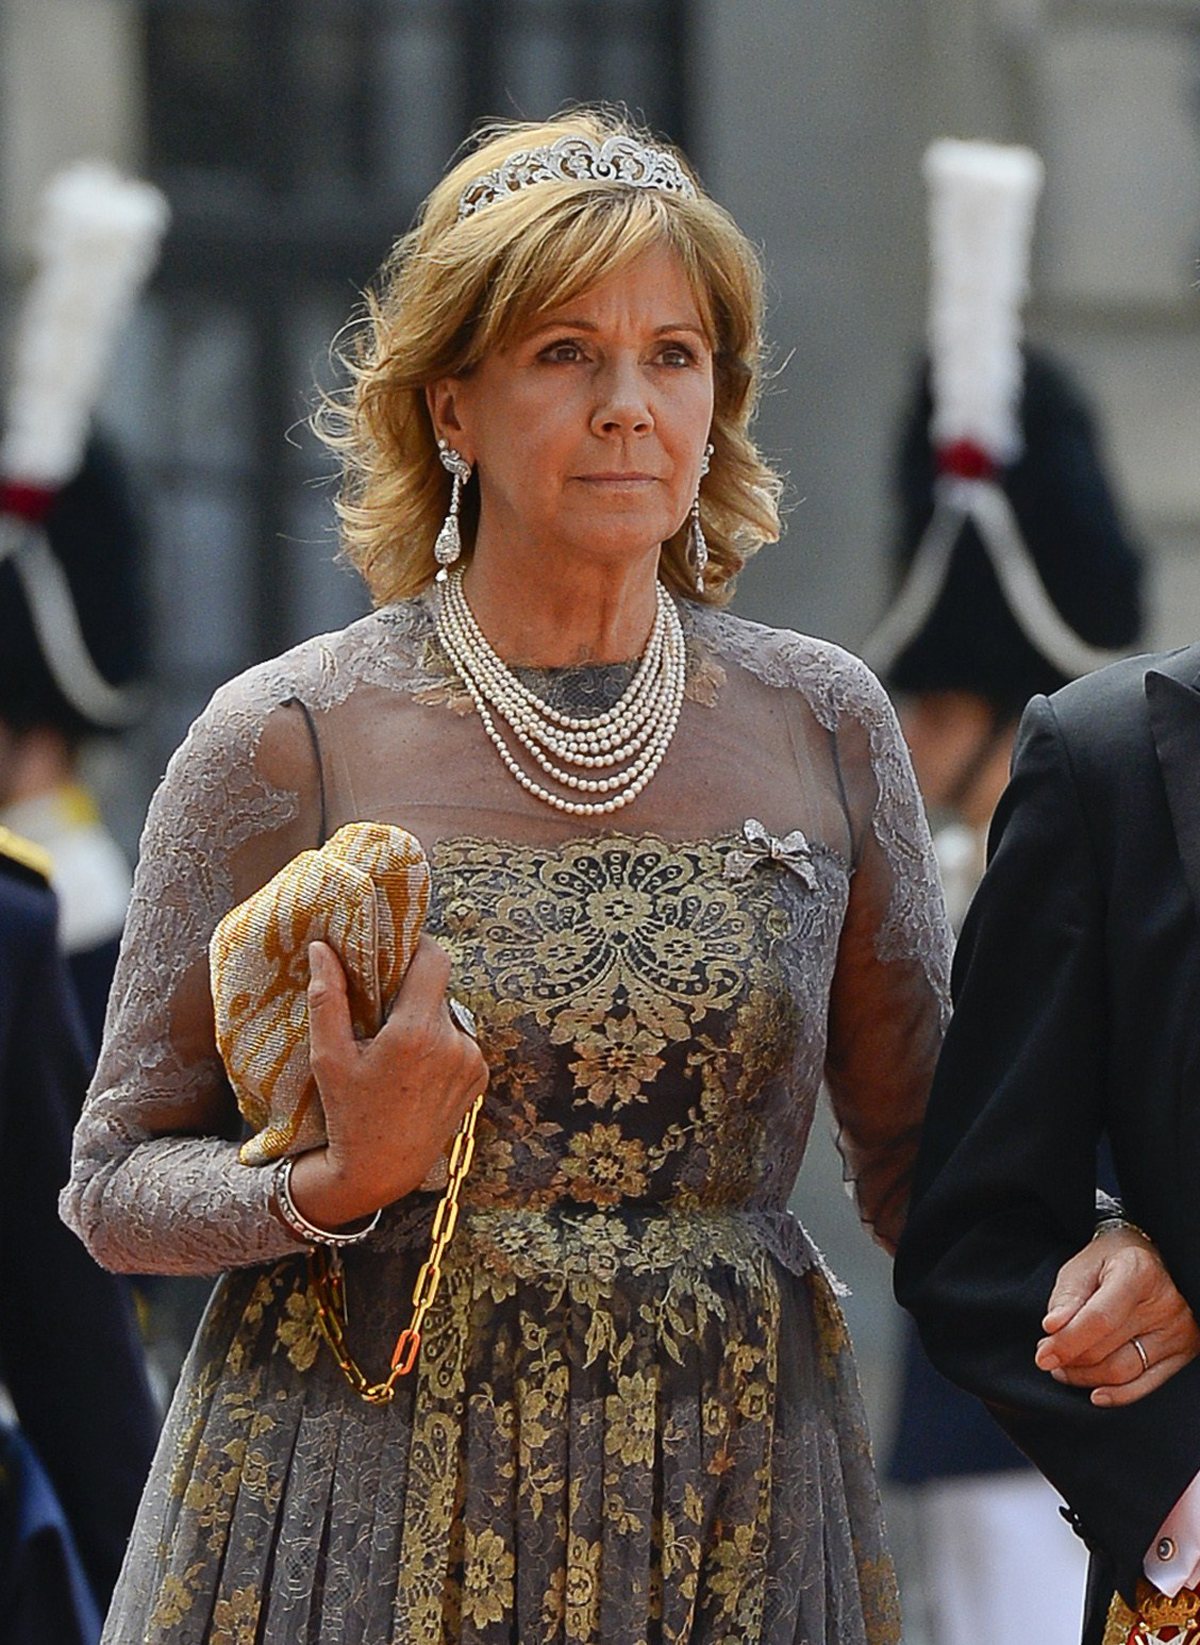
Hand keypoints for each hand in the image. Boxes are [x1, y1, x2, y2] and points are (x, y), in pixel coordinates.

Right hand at [287, 936, 487, 1229]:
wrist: (382, 1170)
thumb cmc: (348, 1114)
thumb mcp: (329, 1058)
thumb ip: (328, 998)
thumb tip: (323, 948)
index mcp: (416, 1033)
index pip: (434, 960)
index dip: (417, 945)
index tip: (397, 946)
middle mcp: (454, 1043)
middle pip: (438, 988)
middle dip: (412, 988)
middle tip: (383, 1002)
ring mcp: (472, 1062)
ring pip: (447, 1015)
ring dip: (425, 1018)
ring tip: (395, 1044)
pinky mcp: (480, 1077)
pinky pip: (459, 1041)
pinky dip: (439, 1043)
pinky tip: (414, 1067)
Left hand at [1035, 1225, 1199, 1405]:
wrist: (1144, 1262)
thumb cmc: (1107, 1263)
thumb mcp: (1080, 1268)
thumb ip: (1066, 1299)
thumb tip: (1052, 1329)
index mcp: (1138, 1273)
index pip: (1099, 1319)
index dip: (1068, 1342)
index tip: (1042, 1356)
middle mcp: (1166, 1304)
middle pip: (1108, 1349)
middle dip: (1071, 1359)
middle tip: (1047, 1356)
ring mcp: (1178, 1331)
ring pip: (1124, 1372)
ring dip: (1087, 1377)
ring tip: (1064, 1367)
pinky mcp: (1184, 1352)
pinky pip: (1147, 1385)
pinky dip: (1118, 1394)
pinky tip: (1095, 1393)